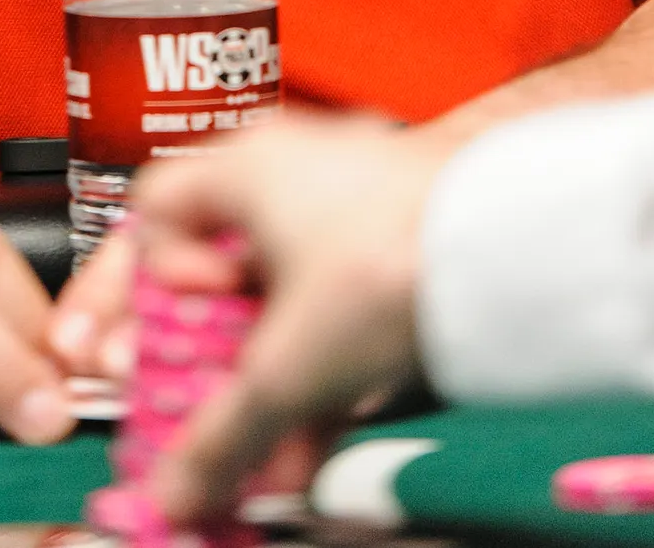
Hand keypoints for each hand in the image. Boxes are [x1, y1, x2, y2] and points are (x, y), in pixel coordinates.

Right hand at [71, 115, 453, 521]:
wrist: (511, 254)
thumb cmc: (392, 261)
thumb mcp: (285, 368)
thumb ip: (220, 435)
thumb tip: (176, 489)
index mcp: (247, 164)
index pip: (155, 209)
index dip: (142, 280)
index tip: (145, 341)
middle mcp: (296, 167)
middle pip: (220, 262)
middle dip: (207, 350)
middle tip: (199, 401)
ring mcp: (354, 201)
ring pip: (285, 295)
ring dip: (268, 374)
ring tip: (269, 442)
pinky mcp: (402, 240)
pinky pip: (340, 307)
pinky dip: (323, 368)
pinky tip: (323, 437)